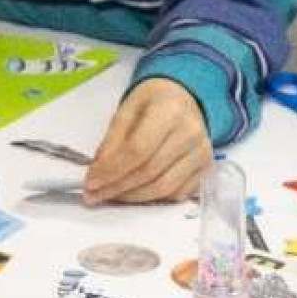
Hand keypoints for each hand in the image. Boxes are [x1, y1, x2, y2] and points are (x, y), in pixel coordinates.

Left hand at [84, 81, 210, 204]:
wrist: (184, 99)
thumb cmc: (154, 103)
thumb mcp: (126, 111)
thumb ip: (112, 142)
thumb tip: (98, 173)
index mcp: (170, 111)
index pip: (138, 150)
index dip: (112, 170)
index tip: (91, 182)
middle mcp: (191, 133)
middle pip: (150, 172)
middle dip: (117, 187)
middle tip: (95, 195)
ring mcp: (201, 154)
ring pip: (163, 188)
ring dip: (133, 197)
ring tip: (112, 195)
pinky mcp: (205, 169)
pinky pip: (176, 194)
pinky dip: (153, 198)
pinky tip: (135, 193)